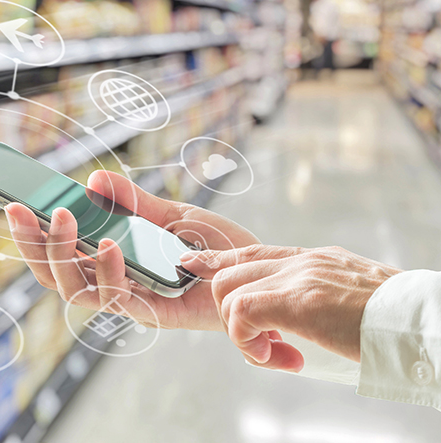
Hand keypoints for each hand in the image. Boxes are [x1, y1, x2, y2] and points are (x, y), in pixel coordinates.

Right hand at [4, 170, 259, 331]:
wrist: (263, 274)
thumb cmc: (217, 248)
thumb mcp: (170, 213)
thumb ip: (132, 201)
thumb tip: (93, 180)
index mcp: (110, 262)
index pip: (59, 253)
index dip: (31, 234)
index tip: (12, 203)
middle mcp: (113, 285)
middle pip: (55, 276)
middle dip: (31, 244)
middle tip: (18, 209)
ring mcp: (131, 301)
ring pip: (75, 290)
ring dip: (60, 254)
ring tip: (60, 217)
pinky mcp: (154, 313)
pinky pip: (118, 297)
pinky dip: (107, 269)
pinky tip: (108, 242)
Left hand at [180, 245, 401, 370]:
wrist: (421, 323)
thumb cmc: (391, 321)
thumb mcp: (349, 298)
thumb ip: (318, 297)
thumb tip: (301, 316)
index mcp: (313, 260)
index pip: (252, 251)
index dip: (217, 258)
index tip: (190, 262)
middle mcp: (302, 262)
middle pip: (229, 274)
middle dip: (233, 315)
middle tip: (268, 345)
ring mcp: (297, 277)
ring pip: (229, 294)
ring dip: (243, 334)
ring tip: (279, 355)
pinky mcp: (296, 300)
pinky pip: (242, 314)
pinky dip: (249, 342)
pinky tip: (281, 358)